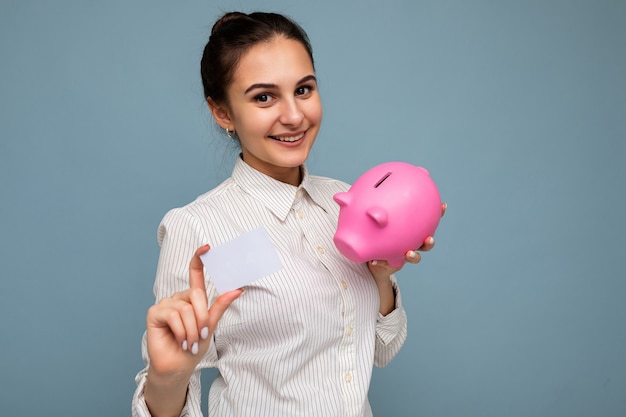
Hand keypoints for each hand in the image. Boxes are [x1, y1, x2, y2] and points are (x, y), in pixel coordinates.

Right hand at [145, 245, 242, 377]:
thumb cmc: (194, 347)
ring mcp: (166, 304)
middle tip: (201, 335)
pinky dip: (181, 331)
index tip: (208, 247)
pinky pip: (173, 315)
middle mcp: (179, 298)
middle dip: (202, 318)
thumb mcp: (210, 325)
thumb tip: (237, 289)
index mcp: (193, 298)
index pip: (196, 273)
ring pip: (186, 308)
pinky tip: (180, 340)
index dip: (200, 258)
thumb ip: (220, 306)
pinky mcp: (154, 313)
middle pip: (196, 294)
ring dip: (192, 329)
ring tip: (190, 341)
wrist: (178, 366)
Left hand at [368, 202, 446, 277]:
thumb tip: (374, 208)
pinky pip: (389, 264)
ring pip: (415, 258)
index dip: (438, 215)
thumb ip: (378, 214)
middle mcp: (413, 243)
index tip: (443, 206)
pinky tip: (373, 261)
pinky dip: (381, 262)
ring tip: (409, 253)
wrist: (372, 254)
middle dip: (429, 242)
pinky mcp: (393, 264)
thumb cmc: (378, 233)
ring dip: (414, 256)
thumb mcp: (377, 221)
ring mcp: (405, 255)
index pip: (427, 223)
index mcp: (412, 232)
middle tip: (428, 238)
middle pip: (427, 244)